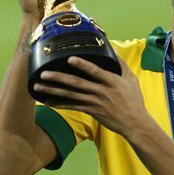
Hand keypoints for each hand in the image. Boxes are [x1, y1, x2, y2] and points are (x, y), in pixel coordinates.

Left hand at [34, 57, 151, 136]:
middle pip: (77, 83)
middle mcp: (101, 91)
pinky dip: (59, 104)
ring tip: (39, 86)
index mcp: (111, 81)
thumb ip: (122, 65)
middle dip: (58, 78)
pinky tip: (48, 101)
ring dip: (53, 91)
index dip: (82, 65)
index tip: (70, 59)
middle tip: (43, 74)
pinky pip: (72, 107)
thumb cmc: (134, 101)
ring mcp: (94, 102)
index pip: (95, 71)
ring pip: (70, 95)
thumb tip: (114, 51)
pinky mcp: (91, 111)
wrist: (134, 123)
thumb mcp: (132, 80)